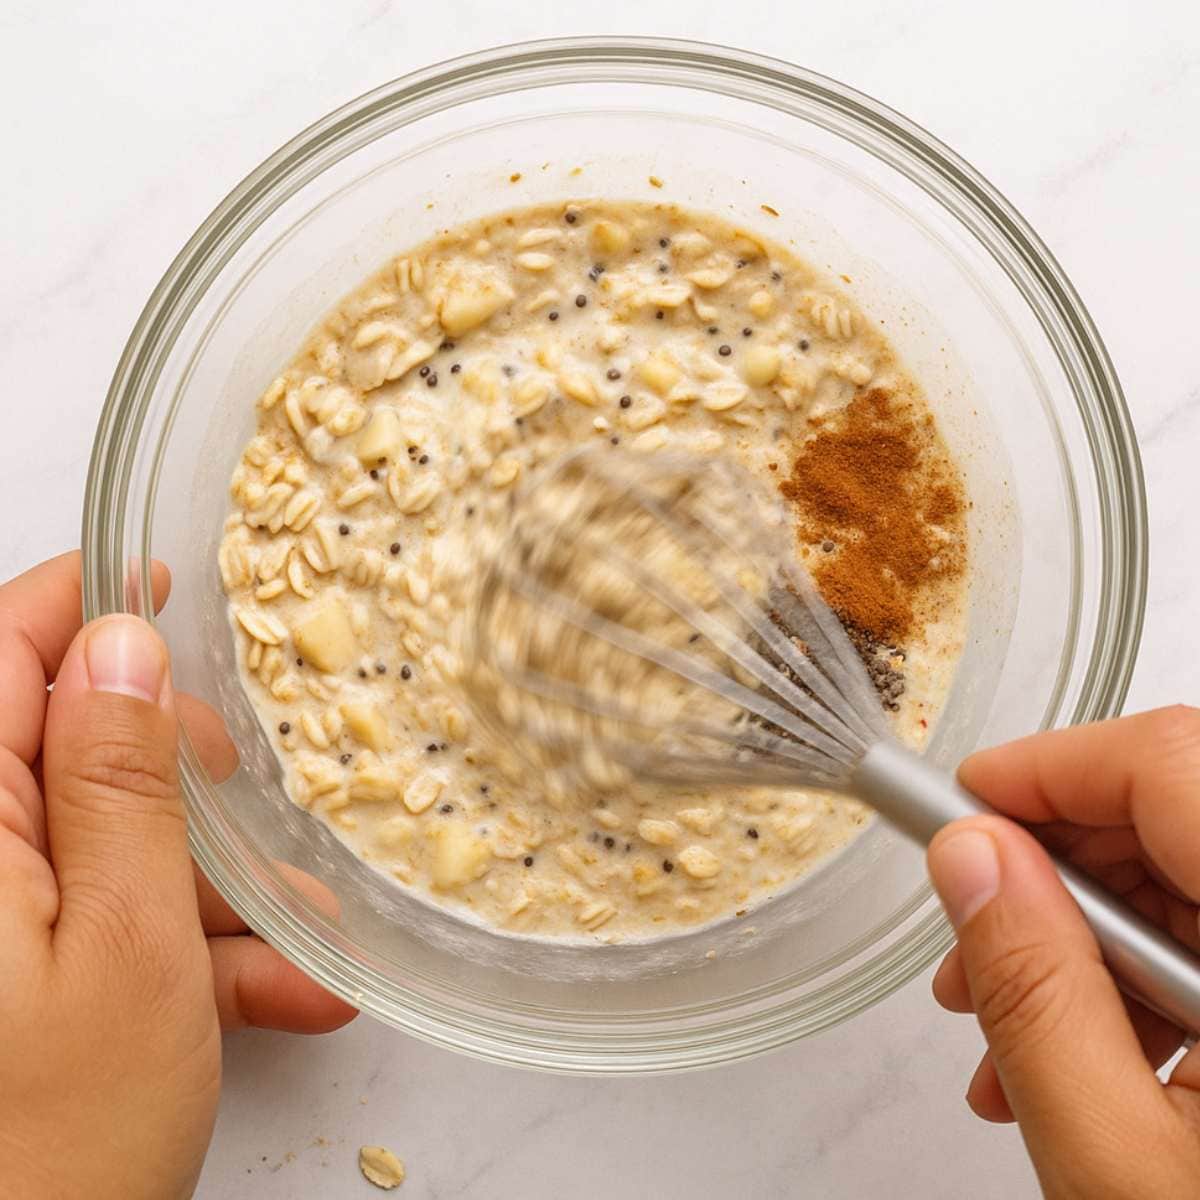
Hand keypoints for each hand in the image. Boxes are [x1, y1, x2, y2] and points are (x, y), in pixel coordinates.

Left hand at [0, 553, 355, 1198]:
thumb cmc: (41, 1157)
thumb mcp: (123, 946)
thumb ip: (119, 783)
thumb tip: (121, 644)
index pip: (6, 650)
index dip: (88, 604)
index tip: (167, 580)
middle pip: (70, 744)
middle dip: (179, 775)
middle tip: (253, 813)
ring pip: (105, 840)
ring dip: (204, 881)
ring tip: (298, 935)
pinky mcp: (18, 969)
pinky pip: (101, 919)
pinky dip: (185, 948)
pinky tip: (273, 990)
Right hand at [928, 707, 1199, 1198]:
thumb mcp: (1119, 1167)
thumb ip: (1035, 993)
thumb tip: (971, 859)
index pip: (1175, 766)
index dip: (1055, 768)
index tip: (964, 810)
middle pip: (1182, 817)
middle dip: (1053, 869)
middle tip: (970, 940)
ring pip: (1196, 887)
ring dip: (1088, 940)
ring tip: (1007, 1034)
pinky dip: (1145, 987)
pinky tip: (1090, 1061)